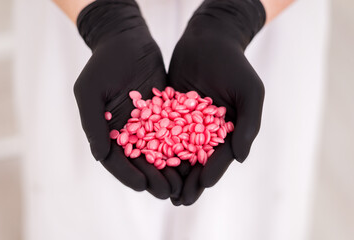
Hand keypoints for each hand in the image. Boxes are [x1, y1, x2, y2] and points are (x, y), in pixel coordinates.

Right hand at [74, 0, 181, 198]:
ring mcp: (148, 123)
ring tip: (183, 183)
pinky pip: (174, 132)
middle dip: (153, 178)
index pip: (117, 160)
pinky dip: (183, 146)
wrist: (127, 39)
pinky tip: (194, 158)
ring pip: (160, 151)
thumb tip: (99, 155)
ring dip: (170, 169)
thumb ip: (93, 123)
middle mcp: (129, 131)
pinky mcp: (165, 112)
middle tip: (168, 193)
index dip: (128, 175)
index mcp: (108, 130)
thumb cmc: (103, 63)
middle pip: (141, 162)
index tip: (141, 187)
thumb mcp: (90, 91)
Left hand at [168, 0, 265, 204]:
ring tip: (160, 188)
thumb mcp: (249, 92)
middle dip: (189, 181)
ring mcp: (187, 120)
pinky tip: (145, 160)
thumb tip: (241, 159)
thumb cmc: (235, 65)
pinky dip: (154, 146)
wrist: (209, 39)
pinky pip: (162, 131)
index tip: (200, 188)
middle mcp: (207, 129)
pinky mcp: (169, 110)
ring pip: (178, 150)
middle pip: (198, 160)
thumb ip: (248, 125)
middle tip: (177, 201)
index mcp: (228, 130)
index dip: (211, 174)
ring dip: (170, 171)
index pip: (220, 157)